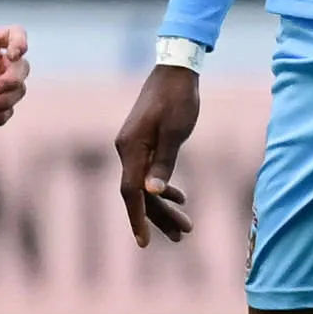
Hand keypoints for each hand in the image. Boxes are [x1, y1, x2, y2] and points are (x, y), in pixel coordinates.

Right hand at [115, 57, 203, 244]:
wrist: (175, 71)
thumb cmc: (178, 99)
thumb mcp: (175, 132)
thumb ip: (163, 162)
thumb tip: (152, 194)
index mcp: (132, 148)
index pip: (131, 192)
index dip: (137, 218)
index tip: (144, 242)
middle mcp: (126, 149)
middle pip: (139, 193)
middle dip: (160, 218)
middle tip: (183, 235)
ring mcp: (133, 146)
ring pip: (145, 186)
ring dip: (164, 207)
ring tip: (185, 227)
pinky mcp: (142, 142)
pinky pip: (148, 173)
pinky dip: (163, 188)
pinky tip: (180, 198)